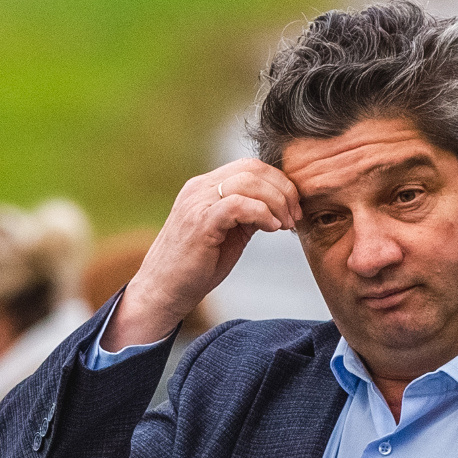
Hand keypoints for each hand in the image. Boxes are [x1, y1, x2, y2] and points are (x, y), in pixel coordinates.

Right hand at [106, 159, 300, 350]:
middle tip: (294, 216)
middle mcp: (199, 188)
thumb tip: (278, 207)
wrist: (163, 291)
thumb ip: (247, 214)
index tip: (293, 208)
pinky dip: (261, 213)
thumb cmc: (195, 267)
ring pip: (248, 182)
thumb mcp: (227, 233)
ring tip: (284, 225)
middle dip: (283, 190)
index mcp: (204, 187)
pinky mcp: (199, 222)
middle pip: (253, 168)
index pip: (250, 166)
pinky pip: (237, 205)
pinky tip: (271, 228)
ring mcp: (197, 203)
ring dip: (276, 202)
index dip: (279, 182)